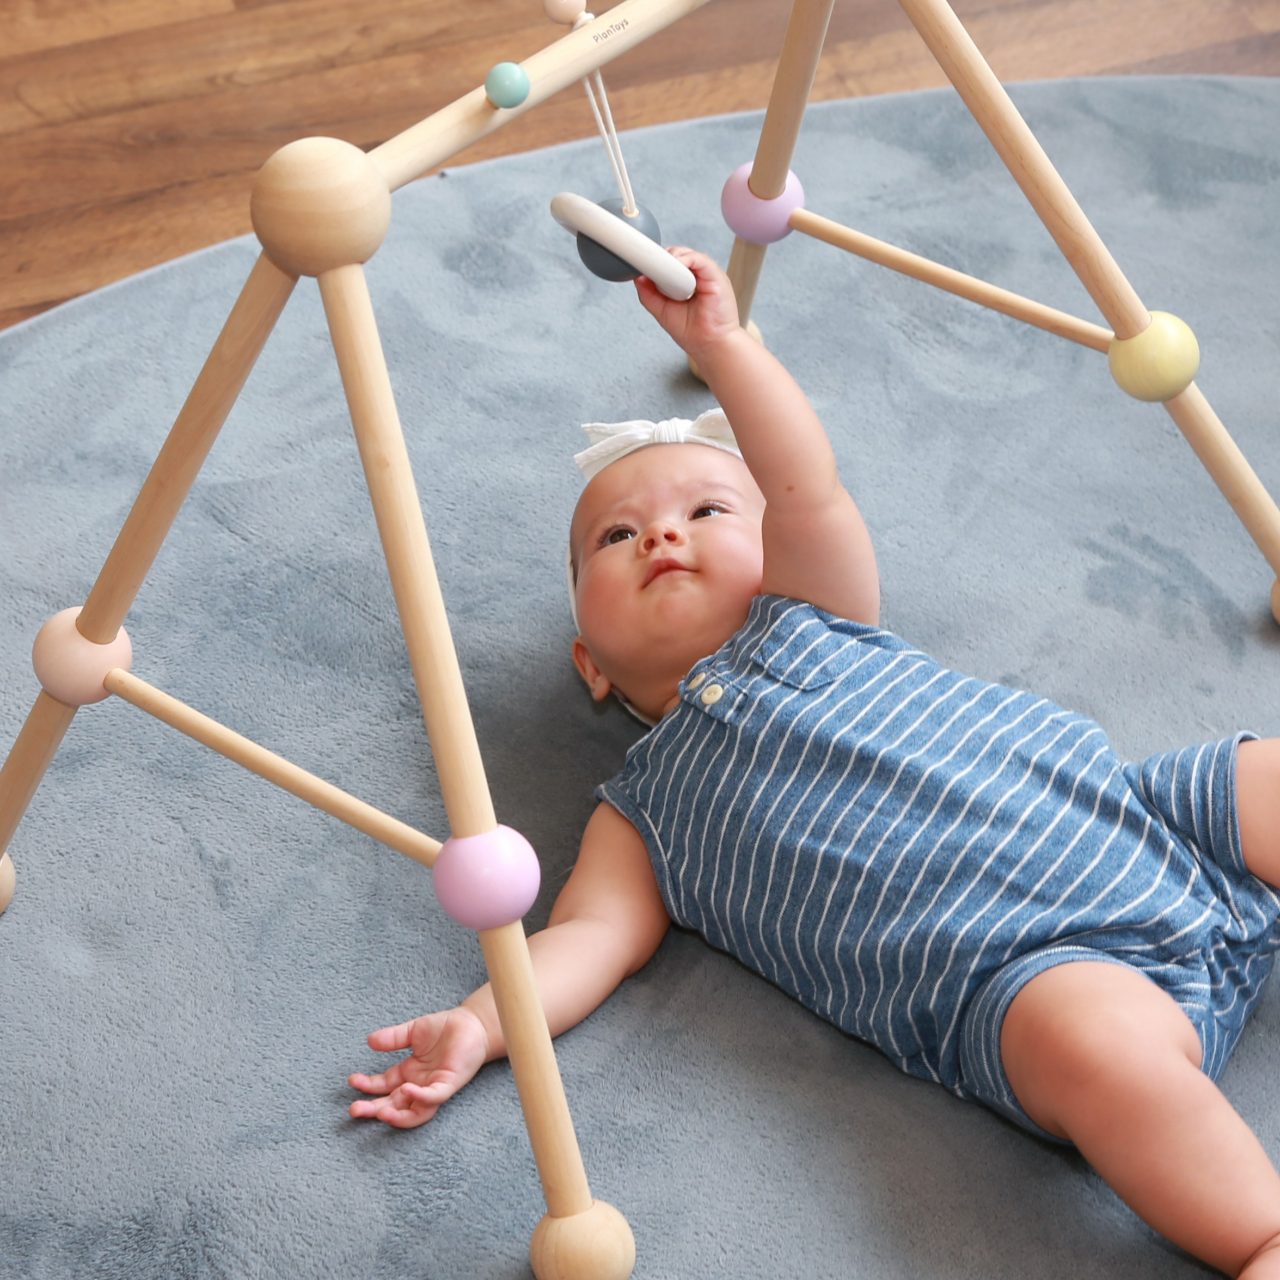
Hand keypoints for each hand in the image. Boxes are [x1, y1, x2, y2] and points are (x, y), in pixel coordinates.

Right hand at [347, 1007, 488, 1128]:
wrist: (473, 1024)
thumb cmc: (446, 1029)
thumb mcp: (414, 1031)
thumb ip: (393, 1038)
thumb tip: (370, 1040)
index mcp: (408, 1073)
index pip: (384, 1086)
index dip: (368, 1086)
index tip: (352, 1080)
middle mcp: (419, 1085)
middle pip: (393, 1104)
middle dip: (373, 1110)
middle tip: (355, 1110)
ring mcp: (433, 1087)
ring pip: (414, 1112)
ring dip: (396, 1115)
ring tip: (379, 1113)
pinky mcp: (449, 1084)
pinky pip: (434, 1097)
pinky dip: (420, 1097)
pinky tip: (407, 1089)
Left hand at [634, 247, 742, 360]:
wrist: (711, 346)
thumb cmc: (693, 333)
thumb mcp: (662, 311)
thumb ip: (650, 294)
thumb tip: (638, 277)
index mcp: (687, 282)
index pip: (670, 262)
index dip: (657, 263)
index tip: (643, 267)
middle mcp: (698, 275)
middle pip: (677, 254)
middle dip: (661, 259)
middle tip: (649, 268)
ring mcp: (707, 274)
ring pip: (686, 254)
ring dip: (670, 259)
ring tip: (661, 272)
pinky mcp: (716, 276)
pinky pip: (699, 259)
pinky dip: (684, 260)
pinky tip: (674, 269)